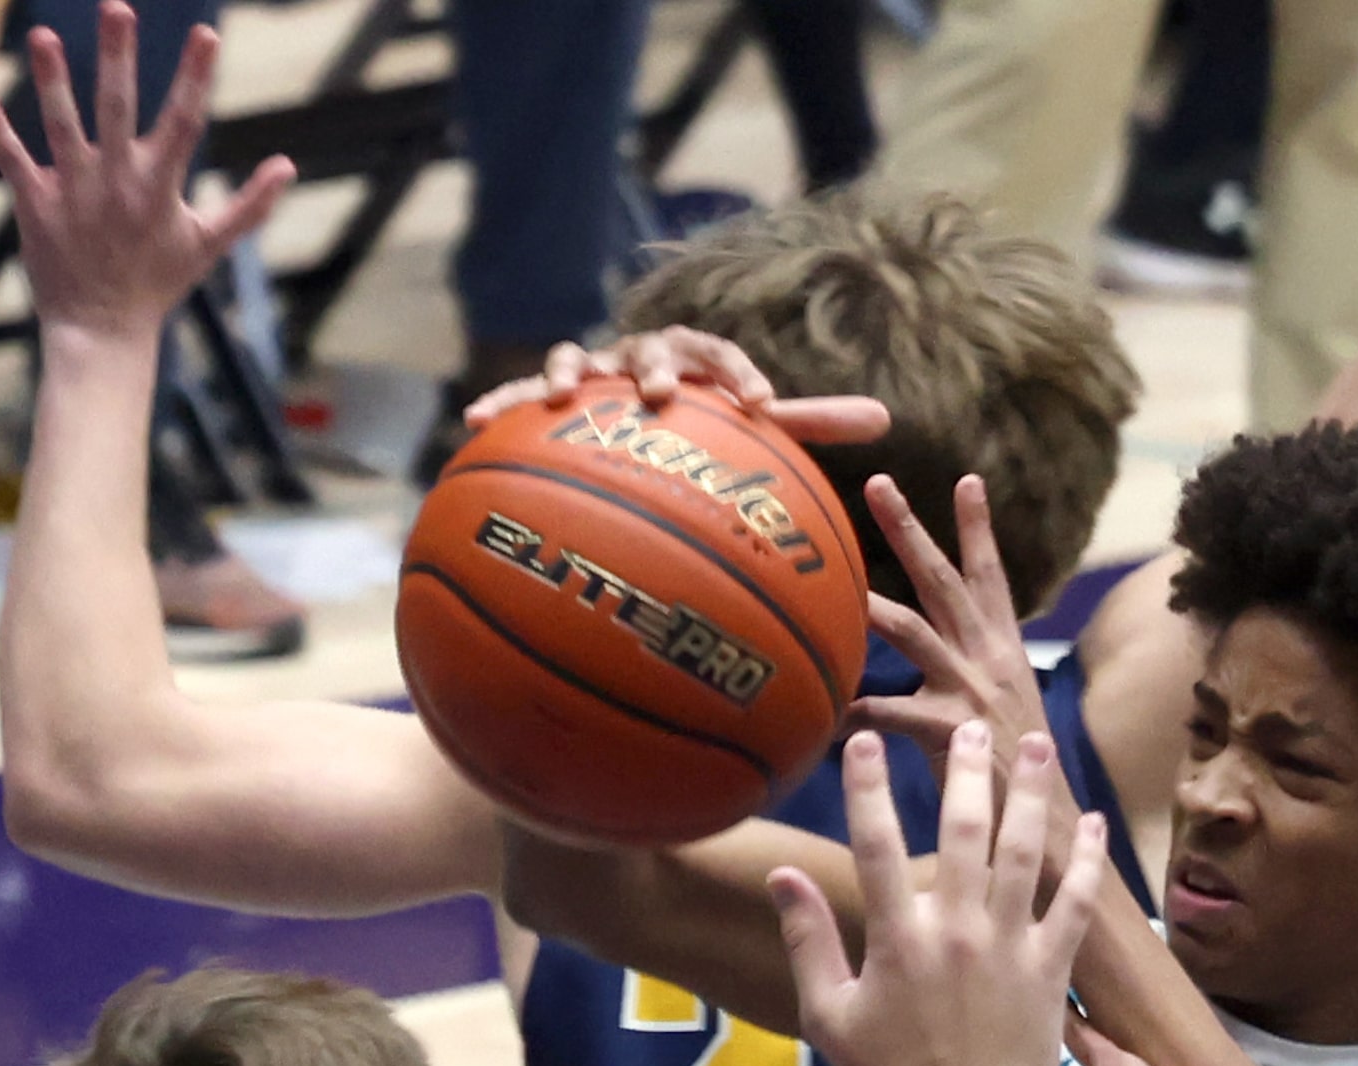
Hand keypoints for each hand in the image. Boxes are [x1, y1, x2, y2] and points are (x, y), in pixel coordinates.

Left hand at [0, 2, 293, 345]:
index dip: (196, 77)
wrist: (103, 329)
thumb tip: (288, 167)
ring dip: (52, 81)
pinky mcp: (36, 205)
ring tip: (45, 36)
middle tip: (117, 8)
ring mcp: (75, 193)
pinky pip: (12, 159)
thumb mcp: (209, 244)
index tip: (207, 34)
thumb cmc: (158, 282)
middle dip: (118, 58)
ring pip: (61, 126)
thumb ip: (250, 205)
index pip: (185, 122)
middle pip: (118, 110)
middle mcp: (118, 184)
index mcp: (160, 188)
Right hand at [463, 325, 891, 448]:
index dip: (741, 375)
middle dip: (651, 365)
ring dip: (568, 371)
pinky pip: (519, 398)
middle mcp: (642, 355)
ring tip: (560, 393)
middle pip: (647, 348)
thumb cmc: (702, 420)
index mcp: (695, 359)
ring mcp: (593, 371)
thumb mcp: (755, 424)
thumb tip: (885, 419)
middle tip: (657, 394)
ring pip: (577, 358)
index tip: (762, 403)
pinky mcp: (549, 397)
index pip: (722, 355)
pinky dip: (499, 405)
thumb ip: (811, 423)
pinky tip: (472, 422)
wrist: (636, 405)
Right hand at [771, 721, 1105, 1065]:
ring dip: (1030, 795)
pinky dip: (1087, 863)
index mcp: (897, 938)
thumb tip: (782, 876)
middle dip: (964, 770)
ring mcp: (1010, 946)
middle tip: (969, 723)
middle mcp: (956, 929)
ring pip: (1023, 853)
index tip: (864, 740)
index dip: (867, 788)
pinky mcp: (1052, 969)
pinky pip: (1076, 905)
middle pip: (962, 831)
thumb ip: (809, 942)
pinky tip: (1094, 824)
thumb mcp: (829, 1018)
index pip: (875, 845)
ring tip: (1037, 744)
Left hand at [850, 473, 1061, 789]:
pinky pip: (892, 712)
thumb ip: (963, 681)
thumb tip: (927, 665)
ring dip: (872, 603)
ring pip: (913, 629)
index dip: (978, 529)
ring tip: (837, 582)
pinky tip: (825, 713)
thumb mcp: (995, 712)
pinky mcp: (954, 730)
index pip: (989, 577)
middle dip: (911, 531)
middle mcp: (989, 659)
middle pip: (945, 581)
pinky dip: (856, 711)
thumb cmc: (1014, 776)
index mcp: (1002, 650)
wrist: (1050, 827)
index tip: (968, 479)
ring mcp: (972, 690)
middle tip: (878, 484)